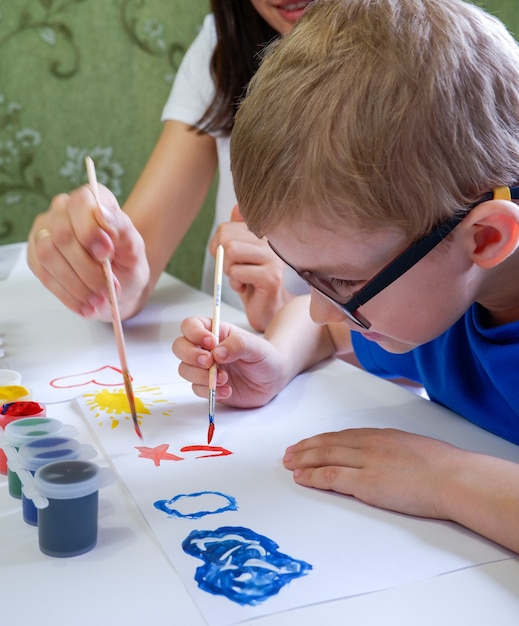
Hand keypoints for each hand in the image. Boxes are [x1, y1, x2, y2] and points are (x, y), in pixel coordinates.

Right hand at [27, 184, 148, 320]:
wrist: (120, 285)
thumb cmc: (127, 262)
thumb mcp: (135, 248)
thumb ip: (122, 229)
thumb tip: (102, 212)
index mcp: (92, 199)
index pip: (81, 202)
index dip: (90, 230)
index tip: (106, 254)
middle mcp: (63, 209)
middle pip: (62, 234)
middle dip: (86, 268)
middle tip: (107, 289)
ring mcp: (45, 231)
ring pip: (48, 254)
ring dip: (76, 284)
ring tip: (98, 300)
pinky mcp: (35, 256)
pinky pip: (43, 275)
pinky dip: (67, 295)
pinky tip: (86, 305)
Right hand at [173, 316, 290, 407]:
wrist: (273, 379)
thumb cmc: (265, 357)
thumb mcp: (257, 347)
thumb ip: (238, 344)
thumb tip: (217, 352)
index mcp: (215, 332)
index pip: (190, 325)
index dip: (194, 333)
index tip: (210, 343)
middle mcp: (206, 349)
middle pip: (180, 347)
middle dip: (191, 355)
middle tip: (209, 362)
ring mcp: (205, 368)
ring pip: (184, 369)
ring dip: (201, 376)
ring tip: (225, 379)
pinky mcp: (207, 385)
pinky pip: (196, 388)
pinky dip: (209, 391)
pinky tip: (227, 390)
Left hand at [209, 205, 291, 331]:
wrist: (268, 308)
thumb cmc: (251, 282)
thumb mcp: (239, 255)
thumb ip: (235, 232)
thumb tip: (237, 207)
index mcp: (261, 234)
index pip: (225, 229)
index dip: (218, 247)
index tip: (229, 260)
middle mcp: (270, 242)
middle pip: (227, 239)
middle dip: (223, 260)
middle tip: (236, 272)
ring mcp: (273, 258)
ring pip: (231, 253)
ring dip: (230, 272)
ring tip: (242, 279)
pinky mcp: (271, 276)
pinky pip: (238, 273)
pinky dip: (236, 284)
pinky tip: (247, 288)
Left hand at [283, 428, 457, 518]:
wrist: (452, 477)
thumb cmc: (442, 466)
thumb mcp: (413, 448)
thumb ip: (394, 451)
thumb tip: (387, 459)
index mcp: (381, 436)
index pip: (342, 436)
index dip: (321, 440)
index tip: (309, 444)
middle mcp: (369, 444)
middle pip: (328, 444)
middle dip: (306, 448)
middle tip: (289, 453)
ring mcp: (366, 462)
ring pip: (325, 456)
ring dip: (303, 460)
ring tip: (289, 464)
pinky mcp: (365, 482)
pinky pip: (331, 476)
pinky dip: (313, 476)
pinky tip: (301, 477)